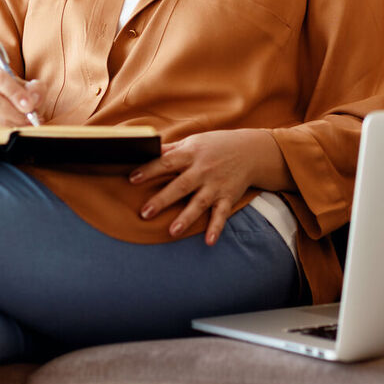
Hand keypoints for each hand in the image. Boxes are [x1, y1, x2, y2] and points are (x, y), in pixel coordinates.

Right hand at [0, 67, 45, 125]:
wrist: (1, 104)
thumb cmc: (16, 95)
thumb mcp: (29, 88)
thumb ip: (36, 89)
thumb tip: (34, 99)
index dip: (15, 92)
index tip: (29, 105)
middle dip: (15, 112)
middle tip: (30, 118)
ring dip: (15, 124)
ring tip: (27, 123)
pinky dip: (10, 131)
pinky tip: (19, 127)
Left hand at [130, 129, 295, 245]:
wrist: (251, 150)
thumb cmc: (217, 145)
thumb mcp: (194, 141)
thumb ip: (171, 149)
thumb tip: (146, 149)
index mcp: (191, 154)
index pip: (167, 162)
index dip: (149, 170)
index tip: (132, 179)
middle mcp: (203, 170)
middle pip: (180, 185)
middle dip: (162, 199)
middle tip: (144, 213)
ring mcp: (216, 185)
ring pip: (200, 202)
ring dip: (186, 217)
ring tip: (172, 231)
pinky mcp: (228, 197)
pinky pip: (221, 214)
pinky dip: (216, 228)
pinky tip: (208, 241)